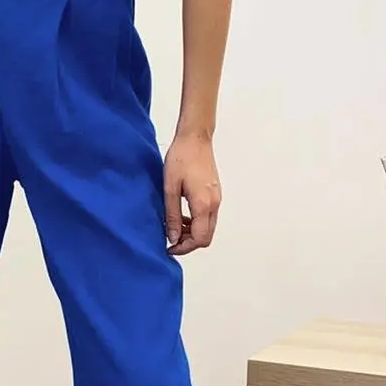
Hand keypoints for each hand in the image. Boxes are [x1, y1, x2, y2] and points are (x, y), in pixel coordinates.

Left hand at [163, 132, 220, 255]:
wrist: (195, 138)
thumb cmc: (180, 158)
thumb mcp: (170, 188)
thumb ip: (172, 215)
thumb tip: (172, 238)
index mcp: (204, 205)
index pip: (199, 239)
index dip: (184, 248)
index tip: (169, 247)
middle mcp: (215, 204)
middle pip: (206, 236)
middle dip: (189, 242)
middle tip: (170, 238)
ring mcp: (217, 198)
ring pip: (208, 227)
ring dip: (192, 232)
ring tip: (173, 225)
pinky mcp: (215, 193)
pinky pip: (208, 216)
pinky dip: (196, 221)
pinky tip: (182, 214)